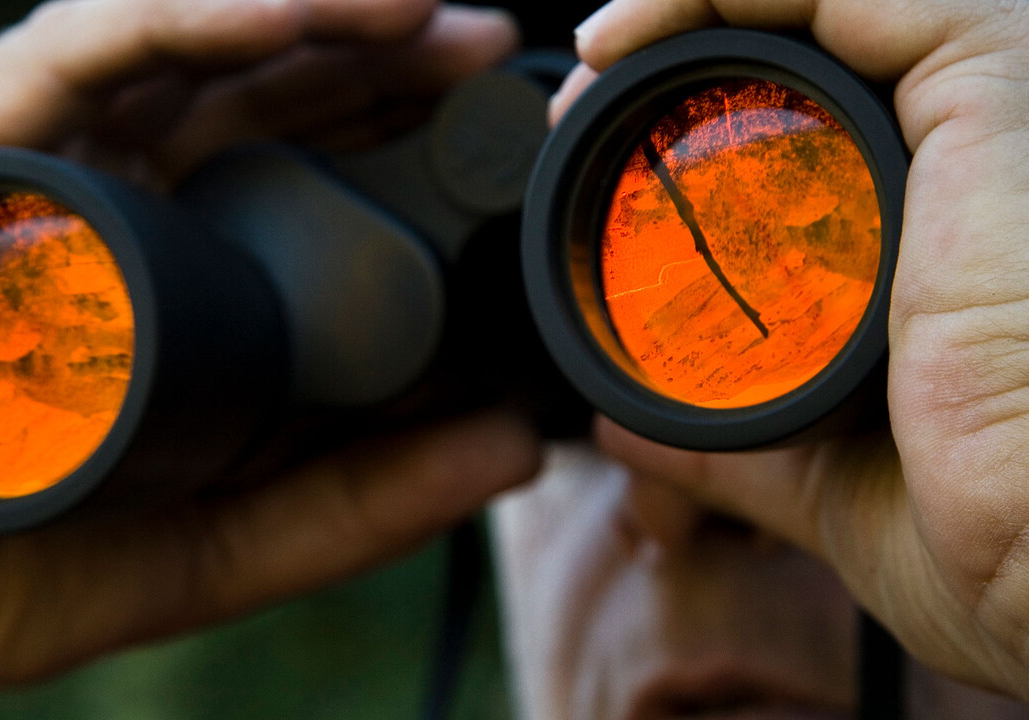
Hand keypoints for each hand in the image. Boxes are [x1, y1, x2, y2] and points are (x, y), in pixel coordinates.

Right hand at [0, 2, 537, 717]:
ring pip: (183, 48)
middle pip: (260, 96)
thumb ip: (359, 501)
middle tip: (485, 52)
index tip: (500, 141)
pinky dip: (186, 20)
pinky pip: (81, 51)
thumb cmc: (12, 561)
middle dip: (378, 64)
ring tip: (424, 15)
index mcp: (173, 274)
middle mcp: (110, 199)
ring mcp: (37, 164)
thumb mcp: (225, 538)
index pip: (303, 178)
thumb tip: (513, 450)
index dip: (402, 144)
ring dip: (309, 16)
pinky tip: (292, 15)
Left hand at [558, 0, 1028, 698]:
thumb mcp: (833, 485)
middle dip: (691, 41)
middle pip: (823, 44)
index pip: (821, 126)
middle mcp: (976, 167)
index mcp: (946, 241)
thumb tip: (637, 439)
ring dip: (700, 4)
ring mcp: (994, 120)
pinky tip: (641, 30)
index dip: (710, 107)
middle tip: (588, 96)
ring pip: (841, 0)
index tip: (604, 148)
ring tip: (604, 49)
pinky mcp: (996, 90)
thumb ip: (739, 455)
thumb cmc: (998, 545)